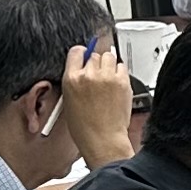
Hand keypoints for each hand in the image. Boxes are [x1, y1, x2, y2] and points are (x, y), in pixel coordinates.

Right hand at [59, 44, 136, 166]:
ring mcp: (107, 77)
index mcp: (72, 79)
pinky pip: (122, 66)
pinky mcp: (122, 81)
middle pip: (95, 54)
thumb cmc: (84, 126)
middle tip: (98, 76)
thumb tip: (83, 67)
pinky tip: (115, 85)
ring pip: (109, 56)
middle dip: (96, 63)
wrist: (102, 138)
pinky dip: (120, 72)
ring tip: (107, 80)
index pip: (77, 51)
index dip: (82, 54)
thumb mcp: (69, 100)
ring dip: (108, 65)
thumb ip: (75, 80)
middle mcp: (89, 75)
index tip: (85, 57)